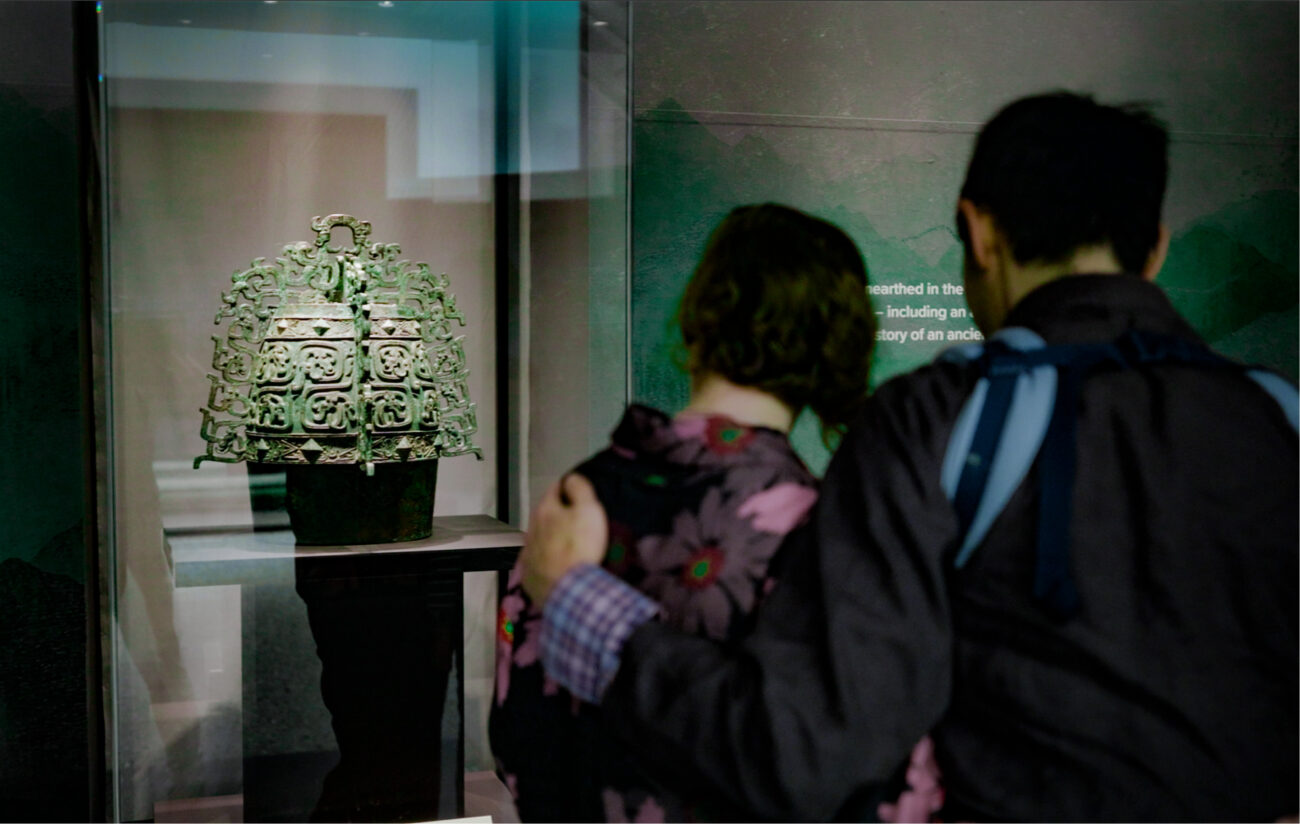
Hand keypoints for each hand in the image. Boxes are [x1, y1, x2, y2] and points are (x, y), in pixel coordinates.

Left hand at [520, 472, 607, 605]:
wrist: (569, 591)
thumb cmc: (580, 548)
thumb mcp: (589, 510)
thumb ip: (580, 489)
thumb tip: (571, 478)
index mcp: (546, 510)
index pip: (554, 489)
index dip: (566, 486)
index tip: (575, 488)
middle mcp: (532, 529)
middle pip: (545, 514)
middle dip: (557, 512)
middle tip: (575, 515)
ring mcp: (529, 553)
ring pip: (539, 537)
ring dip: (551, 535)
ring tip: (568, 540)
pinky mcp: (530, 575)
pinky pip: (538, 561)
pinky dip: (547, 558)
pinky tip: (558, 563)